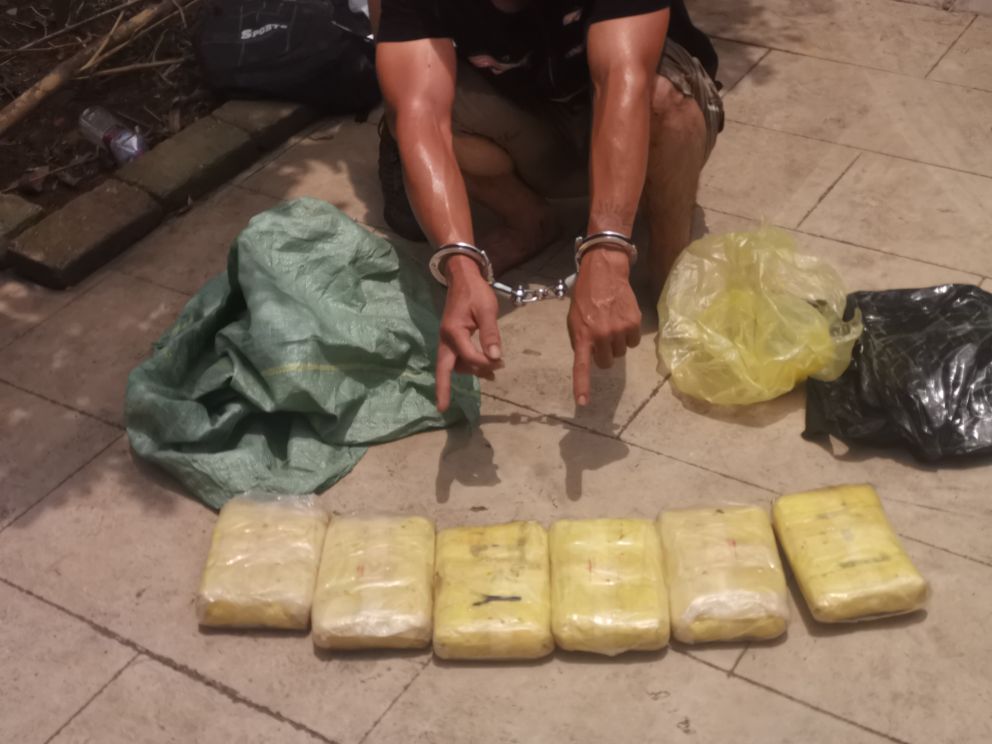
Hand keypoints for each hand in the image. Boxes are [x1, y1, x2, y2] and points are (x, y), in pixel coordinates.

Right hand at [436, 255, 502, 411]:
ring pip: (454, 364)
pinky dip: (469, 365)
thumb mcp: (487, 310)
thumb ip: (491, 334)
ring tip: (493, 374)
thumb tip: (496, 356)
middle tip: (442, 408)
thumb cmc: (475, 292)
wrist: (462, 277)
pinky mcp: (451, 338)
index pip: (469, 356)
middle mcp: (446, 338)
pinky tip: (485, 368)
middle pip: (443, 368)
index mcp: (453, 332)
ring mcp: (447, 339)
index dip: (485, 362)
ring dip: (470, 372)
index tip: (500, 361)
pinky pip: (457, 358)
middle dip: (442, 388)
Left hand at [568, 248, 640, 405]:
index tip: (583, 403)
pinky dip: (629, 335)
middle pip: (607, 362)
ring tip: (611, 323)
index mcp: (582, 336)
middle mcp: (601, 335)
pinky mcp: (634, 323)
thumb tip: (589, 356)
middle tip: (601, 336)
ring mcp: (619, 330)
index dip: (582, 385)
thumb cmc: (586, 297)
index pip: (581, 366)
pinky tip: (622, 319)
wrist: (604, 273)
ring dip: (617, 343)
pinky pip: (634, 342)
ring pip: (621, 353)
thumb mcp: (574, 319)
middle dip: (605, 353)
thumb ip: (580, 339)